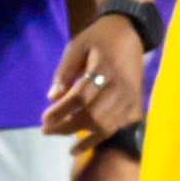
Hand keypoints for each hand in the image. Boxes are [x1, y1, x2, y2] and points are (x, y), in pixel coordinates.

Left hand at [41, 13, 142, 137]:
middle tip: (48, 131)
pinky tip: (88, 142)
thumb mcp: (76, 46)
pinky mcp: (136, 104)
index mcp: (104, 68)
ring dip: (86, 139)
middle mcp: (120, 86)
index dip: (61, 111)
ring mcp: (130, 97)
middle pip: (93, 116)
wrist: (130, 32)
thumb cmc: (99, 38)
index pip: (80, 97)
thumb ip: (64, 71)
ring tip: (70, 148)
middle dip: (68, 127)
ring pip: (107, 126)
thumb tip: (52, 97)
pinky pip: (118, 126)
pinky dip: (103, 136)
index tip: (44, 119)